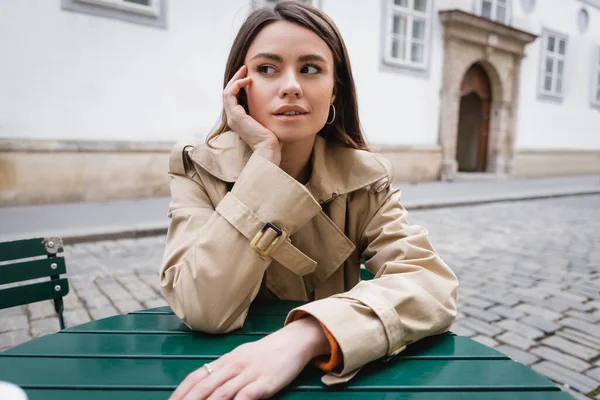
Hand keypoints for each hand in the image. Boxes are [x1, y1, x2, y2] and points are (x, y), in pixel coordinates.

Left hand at [169, 317, 329, 399]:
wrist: (293, 341)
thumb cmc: (266, 353)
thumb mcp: (242, 357)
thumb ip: (224, 371)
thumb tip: (204, 384)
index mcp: (226, 361)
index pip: (197, 376)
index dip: (181, 392)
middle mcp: (234, 366)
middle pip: (205, 387)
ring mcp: (249, 374)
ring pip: (222, 393)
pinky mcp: (265, 382)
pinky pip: (246, 396)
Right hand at [223, 65, 281, 164]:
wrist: (269, 149)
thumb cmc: (272, 138)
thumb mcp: (267, 120)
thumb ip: (264, 111)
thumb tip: (273, 102)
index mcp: (239, 120)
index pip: (234, 99)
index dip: (239, 86)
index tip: (249, 76)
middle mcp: (233, 119)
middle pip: (229, 94)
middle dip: (236, 79)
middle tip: (245, 68)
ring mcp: (232, 118)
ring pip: (227, 92)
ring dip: (235, 79)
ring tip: (245, 71)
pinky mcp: (235, 116)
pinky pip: (230, 95)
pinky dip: (236, 85)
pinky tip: (247, 80)